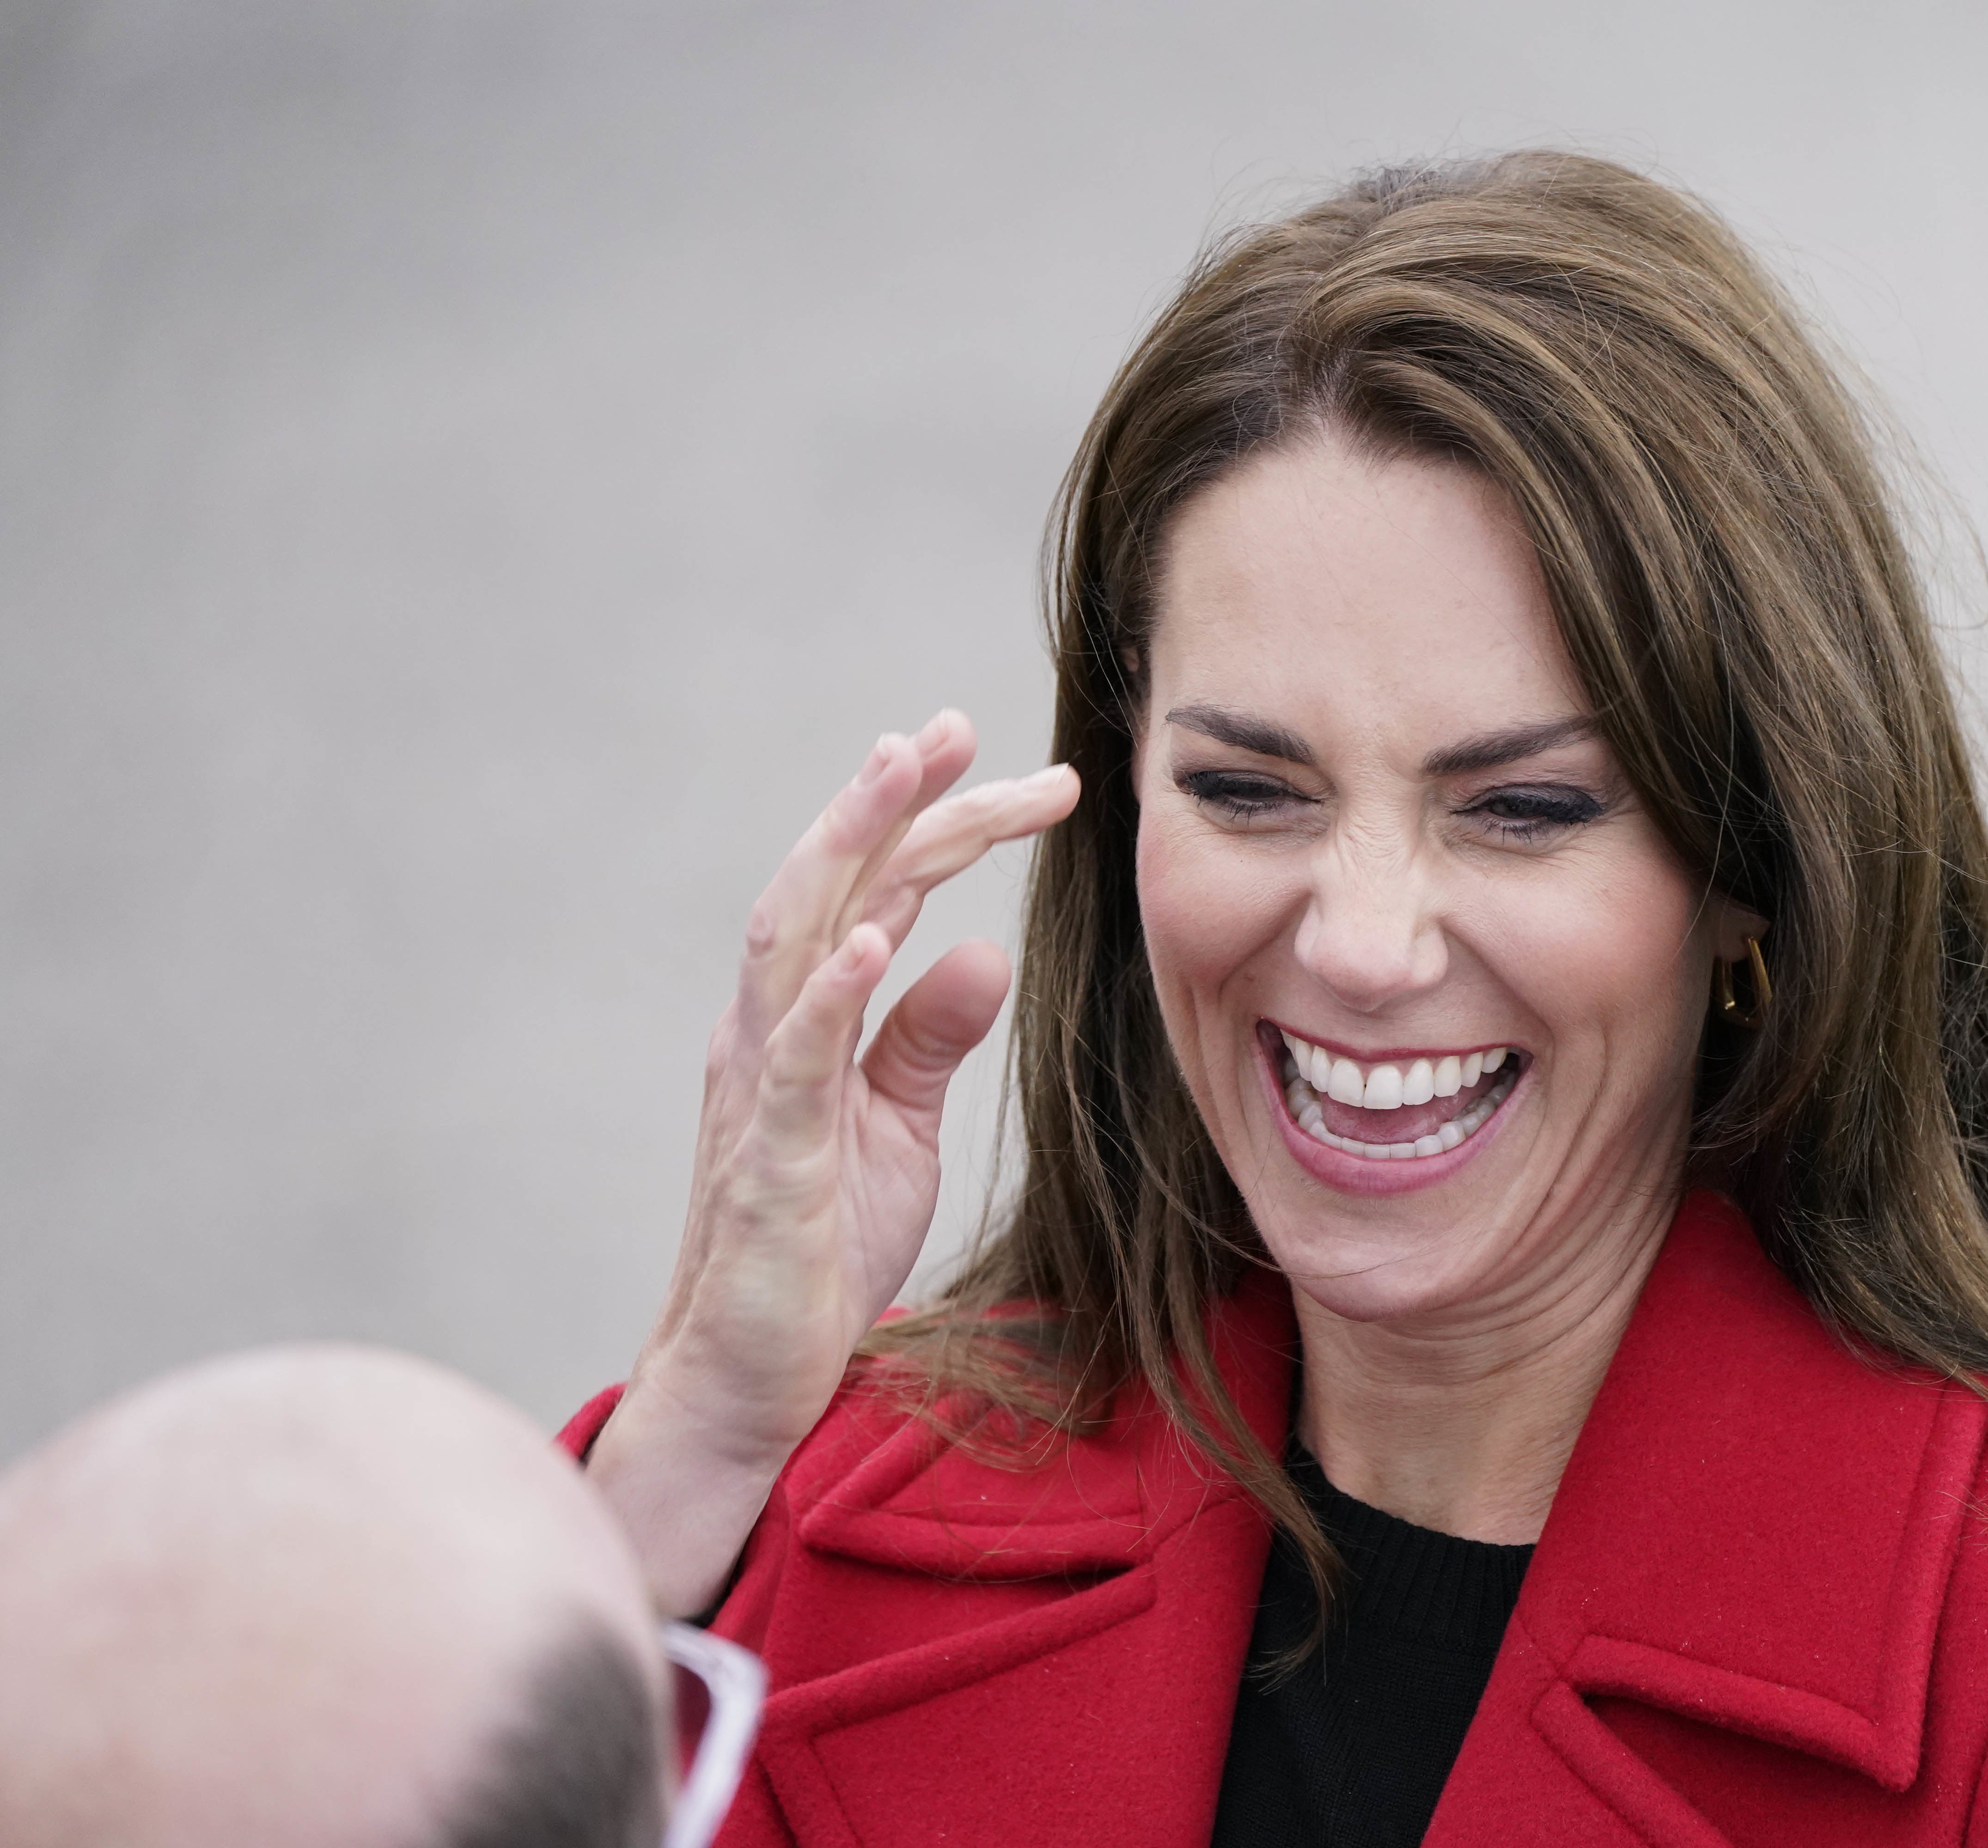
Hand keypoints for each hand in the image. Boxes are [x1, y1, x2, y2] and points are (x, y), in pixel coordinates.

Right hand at [588, 713, 1079, 1612]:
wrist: (752, 1377)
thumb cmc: (820, 1247)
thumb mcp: (900, 1128)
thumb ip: (930, 1038)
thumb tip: (983, 950)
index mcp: (808, 1019)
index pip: (878, 894)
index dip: (940, 825)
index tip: (1026, 777)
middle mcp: (768, 1032)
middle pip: (829, 885)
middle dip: (889, 799)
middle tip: (955, 725)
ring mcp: (758, 1091)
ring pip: (789, 938)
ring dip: (843, 850)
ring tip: (897, 773)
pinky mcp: (765, 1165)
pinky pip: (790, 1065)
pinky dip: (825, 994)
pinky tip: (866, 939)